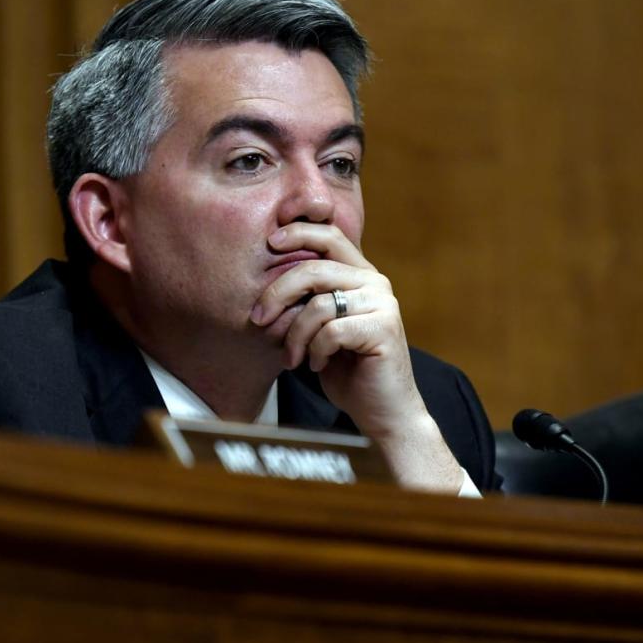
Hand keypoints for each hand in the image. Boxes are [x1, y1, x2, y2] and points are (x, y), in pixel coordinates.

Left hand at [250, 222, 462, 491]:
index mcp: (360, 274)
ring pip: (318, 305)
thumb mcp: (319, 327)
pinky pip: (330, 331)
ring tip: (292, 357)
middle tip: (258, 318)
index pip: (329, 235)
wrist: (382, 411)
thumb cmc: (345, 370)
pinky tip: (317, 365)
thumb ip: (305, 299)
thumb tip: (263, 281)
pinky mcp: (384, 329)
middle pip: (314, 269)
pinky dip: (315, 351)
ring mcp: (383, 304)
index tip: (270, 241)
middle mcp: (374, 282)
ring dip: (295, 335)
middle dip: (277, 293)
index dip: (299, 231)